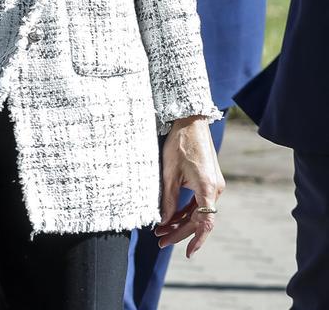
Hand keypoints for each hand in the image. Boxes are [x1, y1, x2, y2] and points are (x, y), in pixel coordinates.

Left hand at [155, 115, 224, 257]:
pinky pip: (200, 201)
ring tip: (162, 230)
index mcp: (207, 187)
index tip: (187, 253)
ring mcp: (214, 183)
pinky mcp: (209, 179)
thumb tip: (164, 220)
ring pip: (199, 211)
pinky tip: (172, 216)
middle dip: (180, 231)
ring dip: (182, 221)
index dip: (196, 239)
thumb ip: (168, 199)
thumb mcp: (169, 172)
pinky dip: (187, 210)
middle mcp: (215, 188)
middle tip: (160, 240)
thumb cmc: (179, 143)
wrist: (191, 121)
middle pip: (200, 219)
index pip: (205, 222)